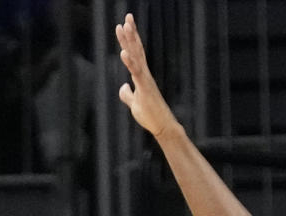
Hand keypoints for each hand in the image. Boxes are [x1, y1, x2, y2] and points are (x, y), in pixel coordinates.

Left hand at [116, 13, 176, 138]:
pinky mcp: (145, 88)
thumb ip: (127, 94)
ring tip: (125, 26)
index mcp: (141, 76)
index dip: (129, 39)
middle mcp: (145, 74)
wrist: (162, 127)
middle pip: (136, 49)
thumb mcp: (134, 104)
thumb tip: (123, 87)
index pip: (134, 53)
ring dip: (130, 41)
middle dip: (131, 33)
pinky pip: (136, 72)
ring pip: (136, 56)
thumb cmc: (151, 115)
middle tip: (127, 17)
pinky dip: (129, 62)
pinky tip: (123, 52)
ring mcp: (146, 80)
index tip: (124, 25)